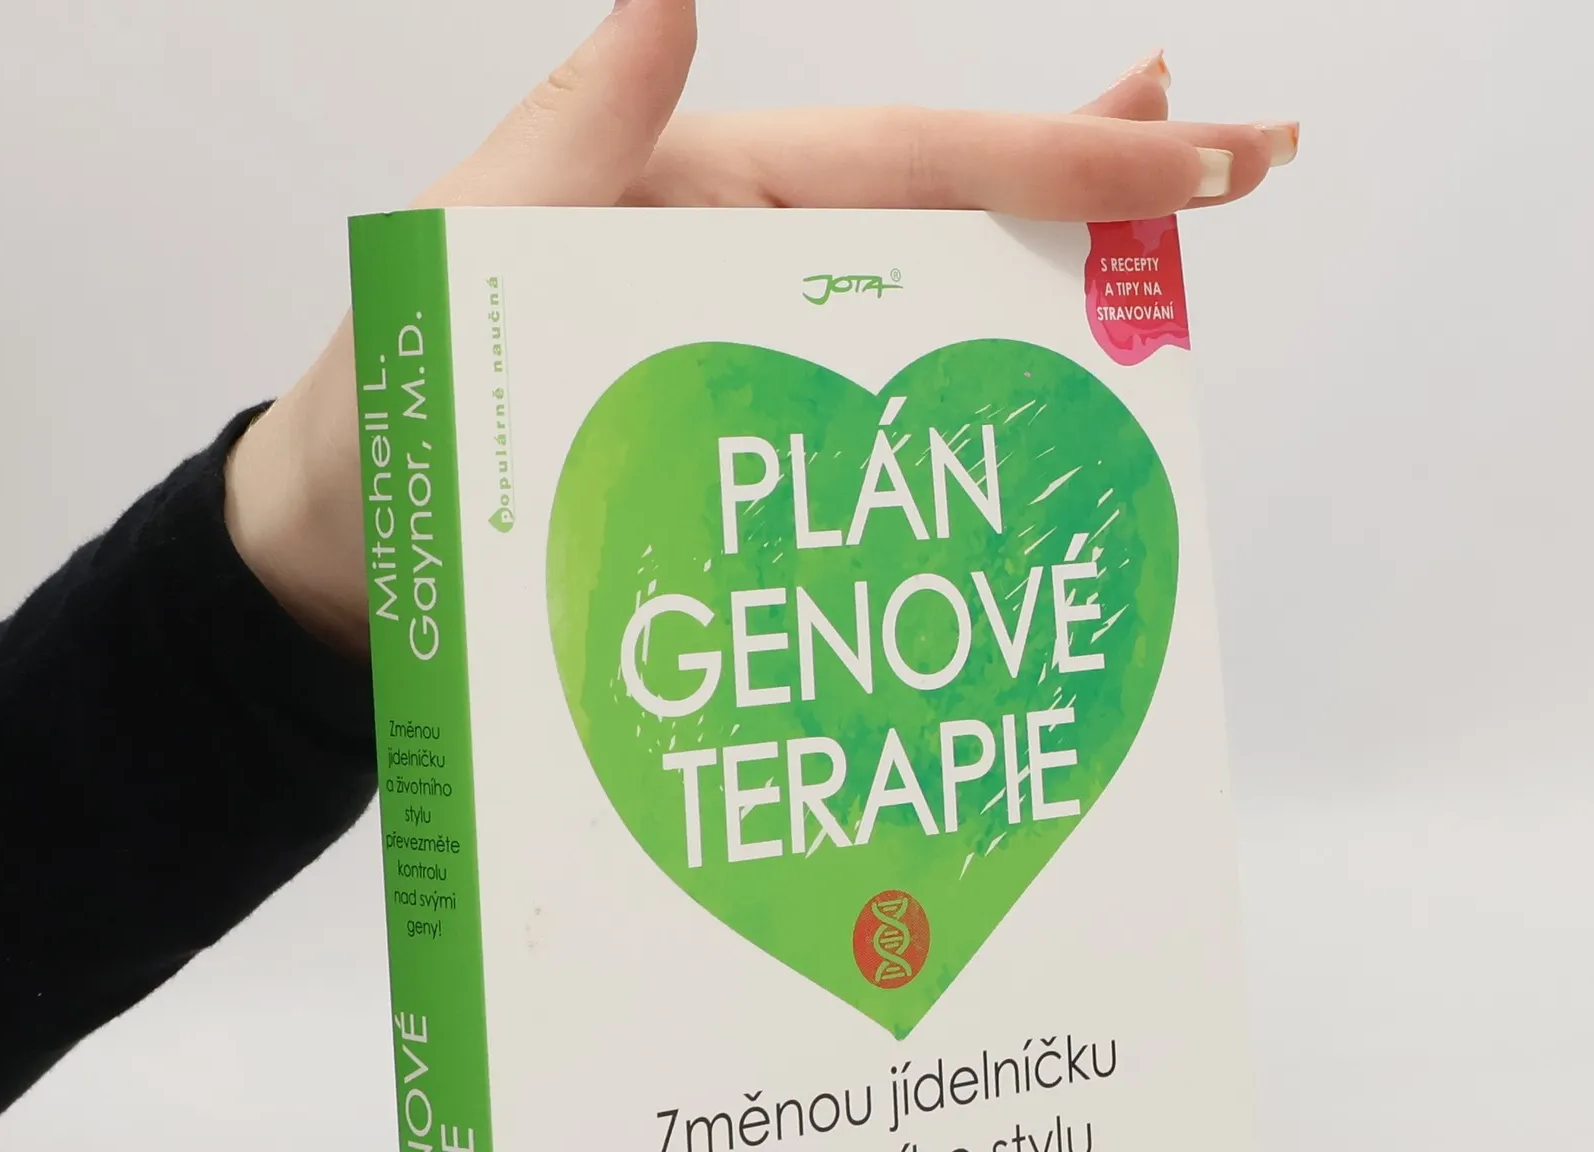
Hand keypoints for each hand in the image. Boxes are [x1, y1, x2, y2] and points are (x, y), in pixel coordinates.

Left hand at [225, 0, 1296, 654]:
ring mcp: (756, 370)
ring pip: (931, 321)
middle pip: (956, 218)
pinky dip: (964, 421)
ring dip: (1057, 298)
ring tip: (1180, 280)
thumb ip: (575, 135)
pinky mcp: (749, 461)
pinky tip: (1037, 433)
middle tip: (1252, 168)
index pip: (915, 159)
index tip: (1193, 147)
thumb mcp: (462, 253)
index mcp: (706, 201)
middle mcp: (749, 275)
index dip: (1058, 154)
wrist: (342, 575)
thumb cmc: (380, 421)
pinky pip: (877, 430)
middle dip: (1102, 190)